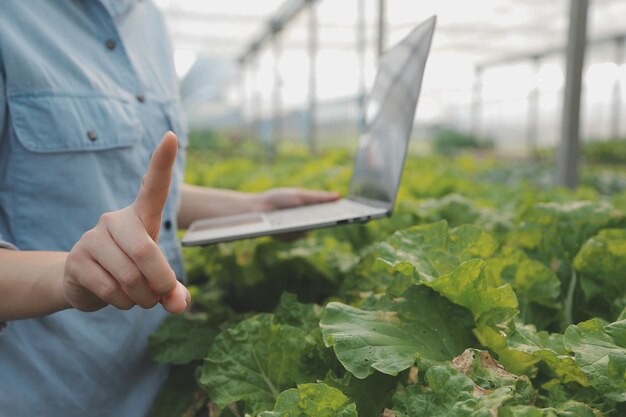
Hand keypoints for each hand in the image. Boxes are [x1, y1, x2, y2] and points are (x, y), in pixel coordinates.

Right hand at [63, 132, 188, 313]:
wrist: (86, 283)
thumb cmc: (132, 270)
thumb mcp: (156, 276)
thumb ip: (173, 289)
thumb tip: (178, 304)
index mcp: (141, 215)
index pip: (153, 186)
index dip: (162, 162)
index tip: (171, 137)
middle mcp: (115, 220)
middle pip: (146, 253)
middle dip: (161, 283)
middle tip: (162, 297)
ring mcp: (93, 237)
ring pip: (129, 277)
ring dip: (142, 299)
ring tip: (139, 298)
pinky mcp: (77, 260)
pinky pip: (109, 289)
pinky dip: (123, 304)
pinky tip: (120, 299)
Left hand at [257, 188, 340, 241]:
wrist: (257, 207)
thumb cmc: (278, 198)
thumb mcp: (299, 195)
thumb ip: (318, 197)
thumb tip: (339, 196)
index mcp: (311, 210)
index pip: (330, 213)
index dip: (340, 214)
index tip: (349, 212)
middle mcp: (307, 223)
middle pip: (321, 224)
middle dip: (328, 220)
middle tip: (336, 217)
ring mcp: (298, 232)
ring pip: (308, 231)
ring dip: (306, 224)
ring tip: (303, 217)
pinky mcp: (288, 238)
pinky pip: (296, 236)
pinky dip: (293, 229)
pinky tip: (288, 224)